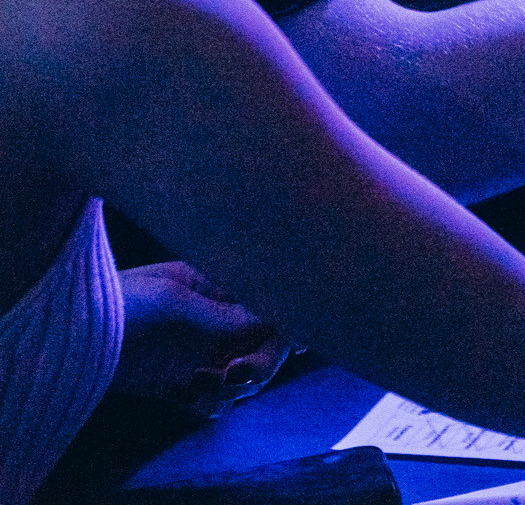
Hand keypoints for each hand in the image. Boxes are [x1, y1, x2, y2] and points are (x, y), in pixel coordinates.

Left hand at [115, 263, 290, 417]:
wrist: (66, 336)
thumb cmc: (120, 299)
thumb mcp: (173, 298)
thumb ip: (224, 312)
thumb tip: (275, 320)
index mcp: (219, 290)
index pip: (269, 306)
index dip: (286, 323)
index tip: (291, 341)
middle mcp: (217, 322)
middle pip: (265, 345)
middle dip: (261, 362)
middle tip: (237, 374)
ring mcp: (200, 354)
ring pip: (245, 375)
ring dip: (236, 384)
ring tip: (203, 383)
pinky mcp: (180, 385)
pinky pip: (215, 400)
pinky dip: (213, 402)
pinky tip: (192, 395)